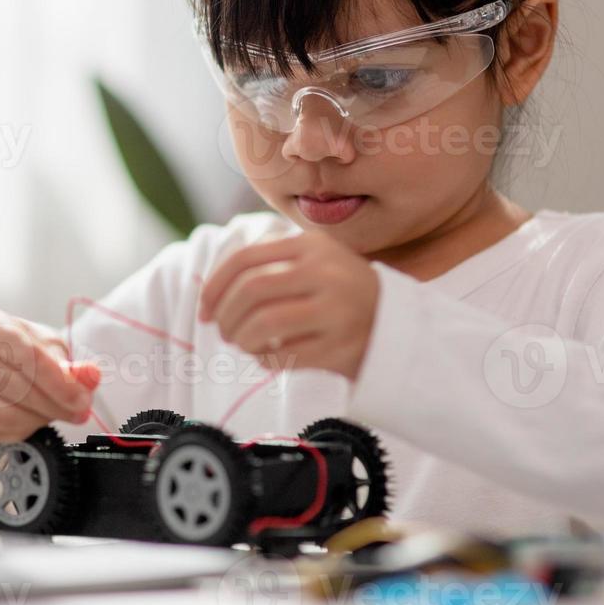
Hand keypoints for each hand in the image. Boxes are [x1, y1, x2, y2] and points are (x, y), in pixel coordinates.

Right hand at [0, 309, 98, 467]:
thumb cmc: (16, 352)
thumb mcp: (47, 348)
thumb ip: (71, 364)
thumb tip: (91, 376)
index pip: (25, 354)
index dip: (57, 381)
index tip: (81, 399)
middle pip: (13, 385)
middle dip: (52, 404)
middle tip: (77, 412)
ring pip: (1, 412)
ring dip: (36, 419)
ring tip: (53, 415)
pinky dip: (19, 431)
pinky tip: (31, 421)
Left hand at [197, 231, 379, 378]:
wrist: (399, 324)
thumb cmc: (340, 293)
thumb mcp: (314, 260)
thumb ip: (269, 263)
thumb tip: (211, 292)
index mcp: (311, 245)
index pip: (245, 259)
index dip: (215, 286)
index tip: (204, 309)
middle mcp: (325, 273)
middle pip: (251, 291)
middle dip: (226, 316)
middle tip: (222, 332)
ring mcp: (335, 311)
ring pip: (264, 325)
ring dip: (241, 339)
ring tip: (242, 344)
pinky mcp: (340, 348)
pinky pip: (284, 356)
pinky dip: (263, 359)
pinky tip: (266, 356)